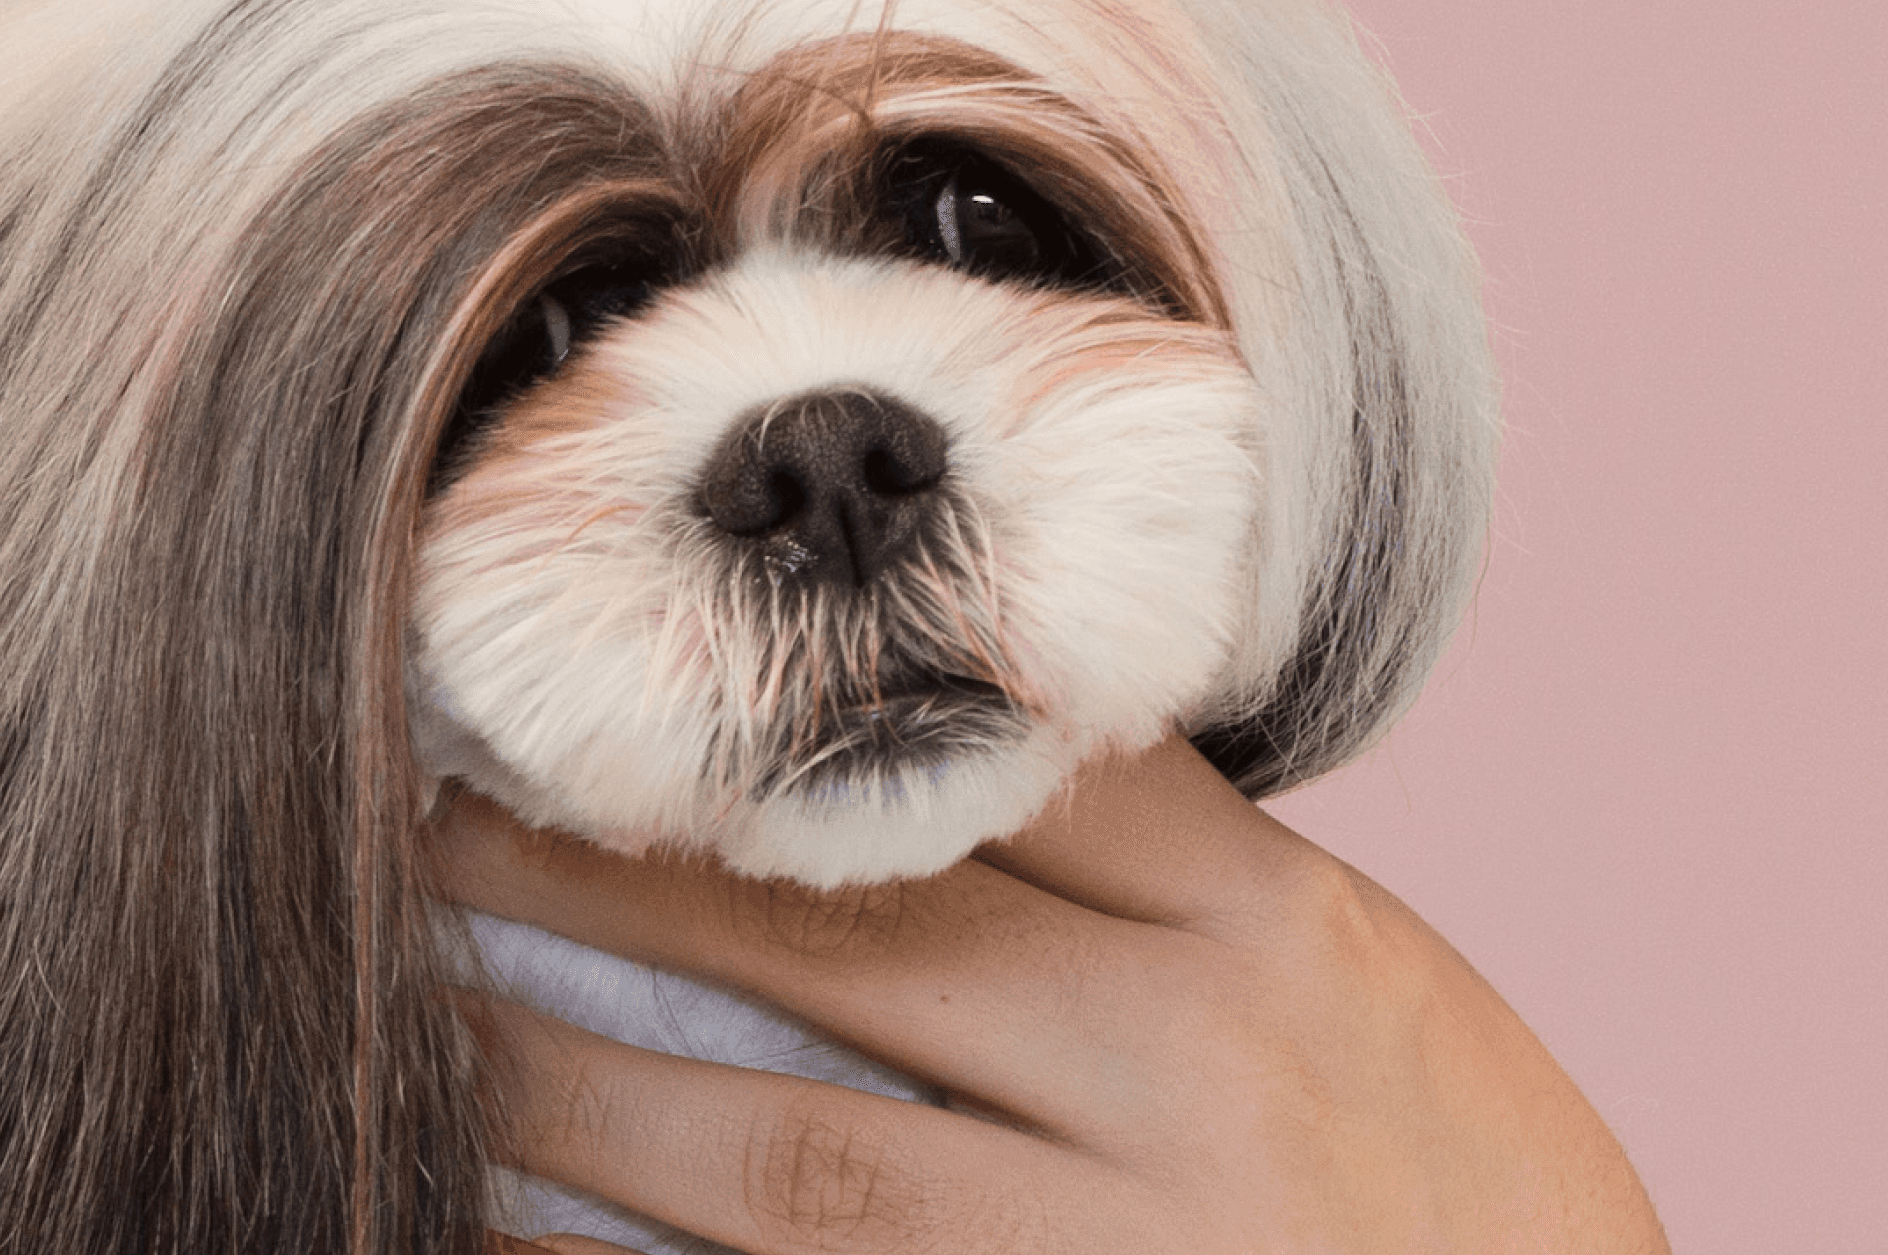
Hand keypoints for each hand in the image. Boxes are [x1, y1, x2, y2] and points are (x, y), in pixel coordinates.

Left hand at [445, 735, 1667, 1253]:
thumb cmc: (1462, 1208)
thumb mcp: (1373, 998)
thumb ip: (1175, 882)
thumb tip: (915, 758)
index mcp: (1283, 945)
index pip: (1014, 780)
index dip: (794, 732)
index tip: (628, 688)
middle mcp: (1200, 1088)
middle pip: (855, 942)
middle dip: (617, 879)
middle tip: (432, 818)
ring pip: (793, 1155)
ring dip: (575, 1084)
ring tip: (426, 1021)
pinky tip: (495, 1235)